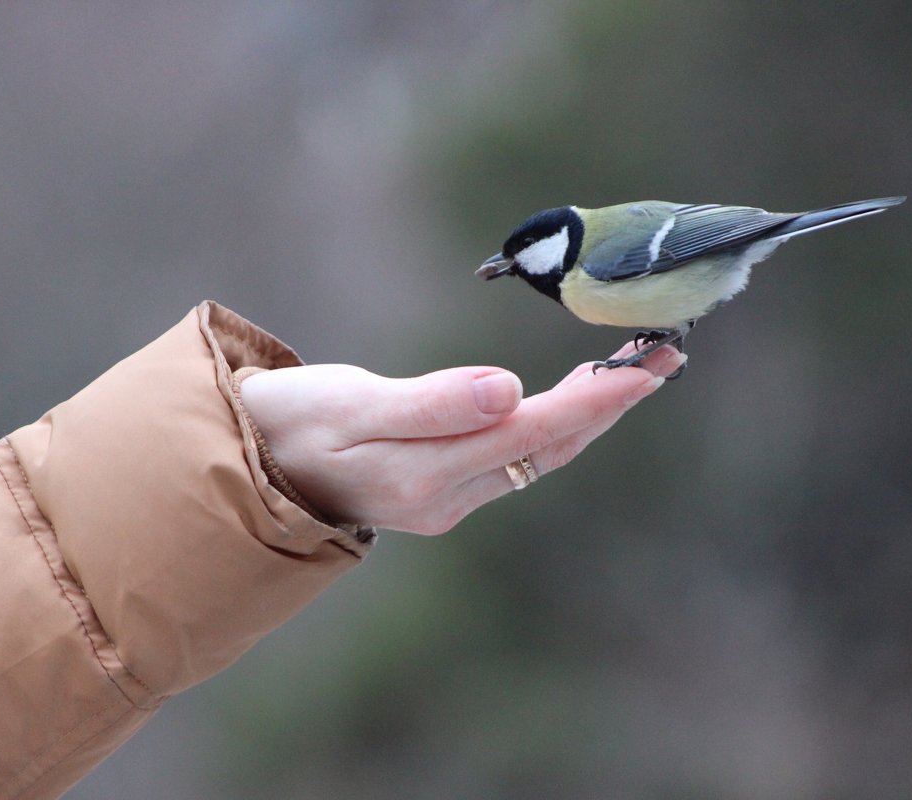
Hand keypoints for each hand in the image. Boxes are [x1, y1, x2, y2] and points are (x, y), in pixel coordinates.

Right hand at [237, 344, 685, 533]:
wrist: (247, 467)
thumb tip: (510, 389)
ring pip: (535, 455)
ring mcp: (445, 499)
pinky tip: (570, 399)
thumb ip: (429, 402)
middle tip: (664, 357)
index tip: (645, 367)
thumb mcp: (348, 405)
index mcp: (426, 475)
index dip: (592, 399)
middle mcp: (446, 497)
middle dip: (608, 404)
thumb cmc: (288, 423)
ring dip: (587, 414)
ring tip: (634, 372)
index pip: (530, 432)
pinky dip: (552, 424)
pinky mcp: (439, 489)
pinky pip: (513, 456)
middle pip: (547, 448)